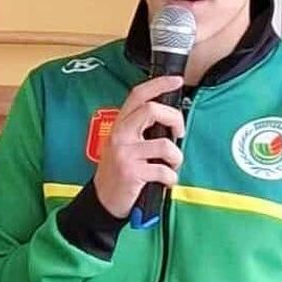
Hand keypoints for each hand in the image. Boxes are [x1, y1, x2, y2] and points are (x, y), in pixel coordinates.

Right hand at [93, 75, 185, 217]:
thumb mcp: (123, 145)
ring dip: (176, 158)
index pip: (138, 95)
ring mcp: (125, 154)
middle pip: (152, 110)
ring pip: (165, 145)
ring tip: (171, 166)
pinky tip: (165, 181)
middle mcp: (120, 135)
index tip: (176, 81)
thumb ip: (140, 130)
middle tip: (177, 133)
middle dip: (175, 120)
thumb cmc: (118, 172)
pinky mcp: (131, 172)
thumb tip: (170, 120)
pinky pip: (164, 170)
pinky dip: (171, 178)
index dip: (159, 84)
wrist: (103, 200)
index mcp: (120, 125)